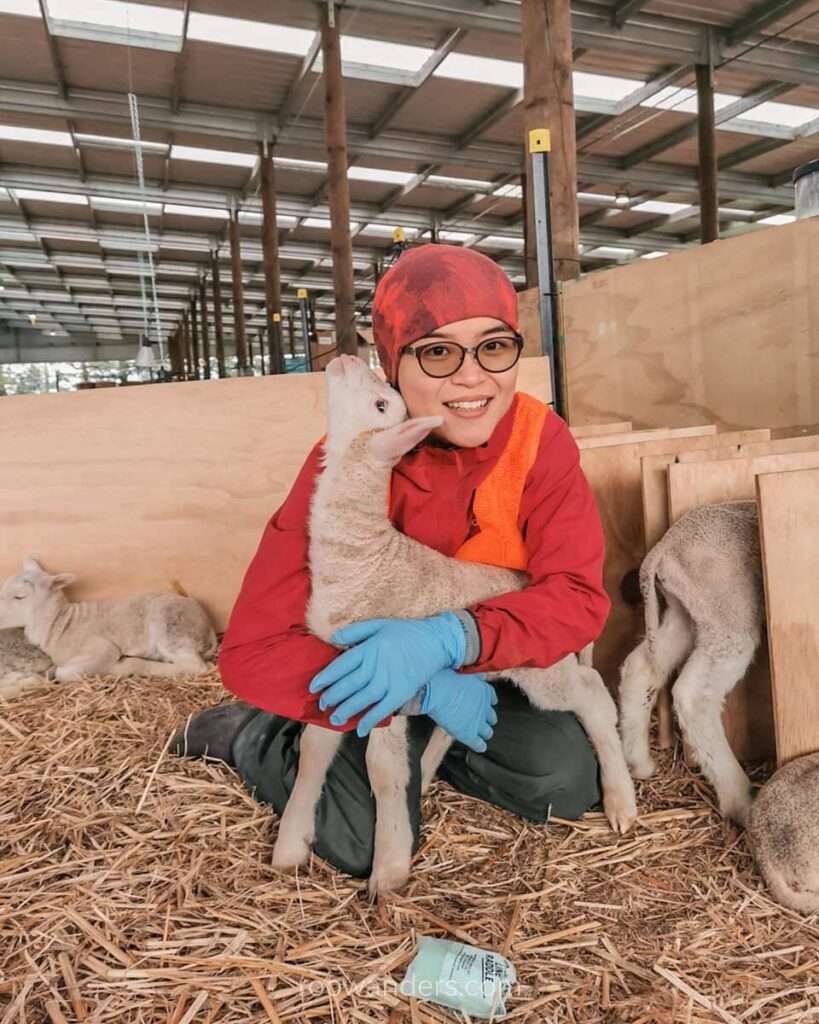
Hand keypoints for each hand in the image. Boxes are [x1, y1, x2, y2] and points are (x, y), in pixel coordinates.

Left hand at [308, 612, 466, 733]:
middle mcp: (376, 665)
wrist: (436, 641)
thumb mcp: (380, 624)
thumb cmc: (406, 631)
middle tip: (322, 705)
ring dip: (347, 710)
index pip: (341, 665)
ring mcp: (390, 680)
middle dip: (333, 697)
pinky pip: (383, 709)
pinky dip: (371, 720)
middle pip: (349, 684)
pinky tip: (360, 729)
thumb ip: (356, 631)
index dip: (325, 677)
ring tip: (334, 719)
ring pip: (363, 699)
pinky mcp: (402, 691)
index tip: (314, 687)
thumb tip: (334, 638)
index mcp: (369, 648)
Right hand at [421, 669, 497, 752]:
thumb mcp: (464, 673)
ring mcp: (478, 722)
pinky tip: (479, 746)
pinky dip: (480, 745)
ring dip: (483, 732)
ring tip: (477, 733)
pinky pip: (480, 744)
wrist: (436, 690)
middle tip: (477, 718)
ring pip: (488, 732)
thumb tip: (479, 675)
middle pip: (492, 717)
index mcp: (485, 691)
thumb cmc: (445, 678)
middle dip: (485, 718)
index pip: (492, 700)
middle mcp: (485, 707)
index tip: (482, 705)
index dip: (486, 704)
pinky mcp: (469, 733)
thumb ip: (474, 677)